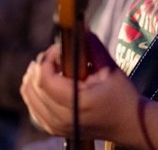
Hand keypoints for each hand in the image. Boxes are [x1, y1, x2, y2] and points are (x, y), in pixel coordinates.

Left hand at [20, 32, 135, 142]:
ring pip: (29, 97)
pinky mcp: (53, 129)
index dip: (47, 59)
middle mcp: (63, 119)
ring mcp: (56, 127)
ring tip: (51, 65)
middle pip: (33, 87)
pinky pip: (32, 107)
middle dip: (41, 65)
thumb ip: (93, 47)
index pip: (45, 80)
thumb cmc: (122, 96)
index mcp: (78, 104)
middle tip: (55, 55)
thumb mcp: (110, 68)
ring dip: (35, 77)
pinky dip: (34, 91)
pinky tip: (46, 81)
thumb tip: (79, 27)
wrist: (127, 124)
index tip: (59, 49)